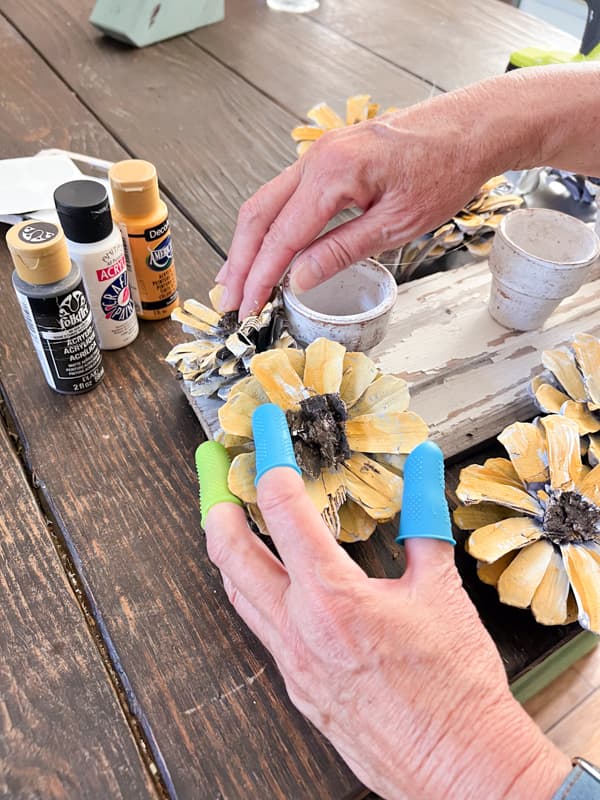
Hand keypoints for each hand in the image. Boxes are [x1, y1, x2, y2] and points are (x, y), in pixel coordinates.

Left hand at [204, 467, 570, 798]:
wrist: (461, 769)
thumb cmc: (455, 690)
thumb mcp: (441, 590)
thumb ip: (424, 521)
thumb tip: (425, 470)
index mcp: (332, 600)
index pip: (283, 510)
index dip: (270, 460)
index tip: (265, 432)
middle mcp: (299, 632)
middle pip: (231, 555)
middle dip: (216, 504)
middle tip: (212, 473)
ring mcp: (293, 665)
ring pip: (238, 595)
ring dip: (228, 551)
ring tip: (229, 521)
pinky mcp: (299, 689)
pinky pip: (262, 629)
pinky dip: (255, 592)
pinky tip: (271, 582)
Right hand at [217, 93, 492, 317]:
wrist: (470, 129)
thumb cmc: (444, 170)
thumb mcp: (395, 224)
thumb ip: (341, 250)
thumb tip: (299, 279)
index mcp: (333, 173)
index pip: (282, 236)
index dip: (260, 277)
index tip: (247, 308)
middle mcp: (317, 158)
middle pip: (259, 216)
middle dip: (240, 263)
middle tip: (229, 301)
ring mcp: (319, 154)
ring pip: (266, 203)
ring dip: (248, 244)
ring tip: (236, 281)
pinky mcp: (328, 158)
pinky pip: (285, 195)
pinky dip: (268, 226)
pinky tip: (264, 248)